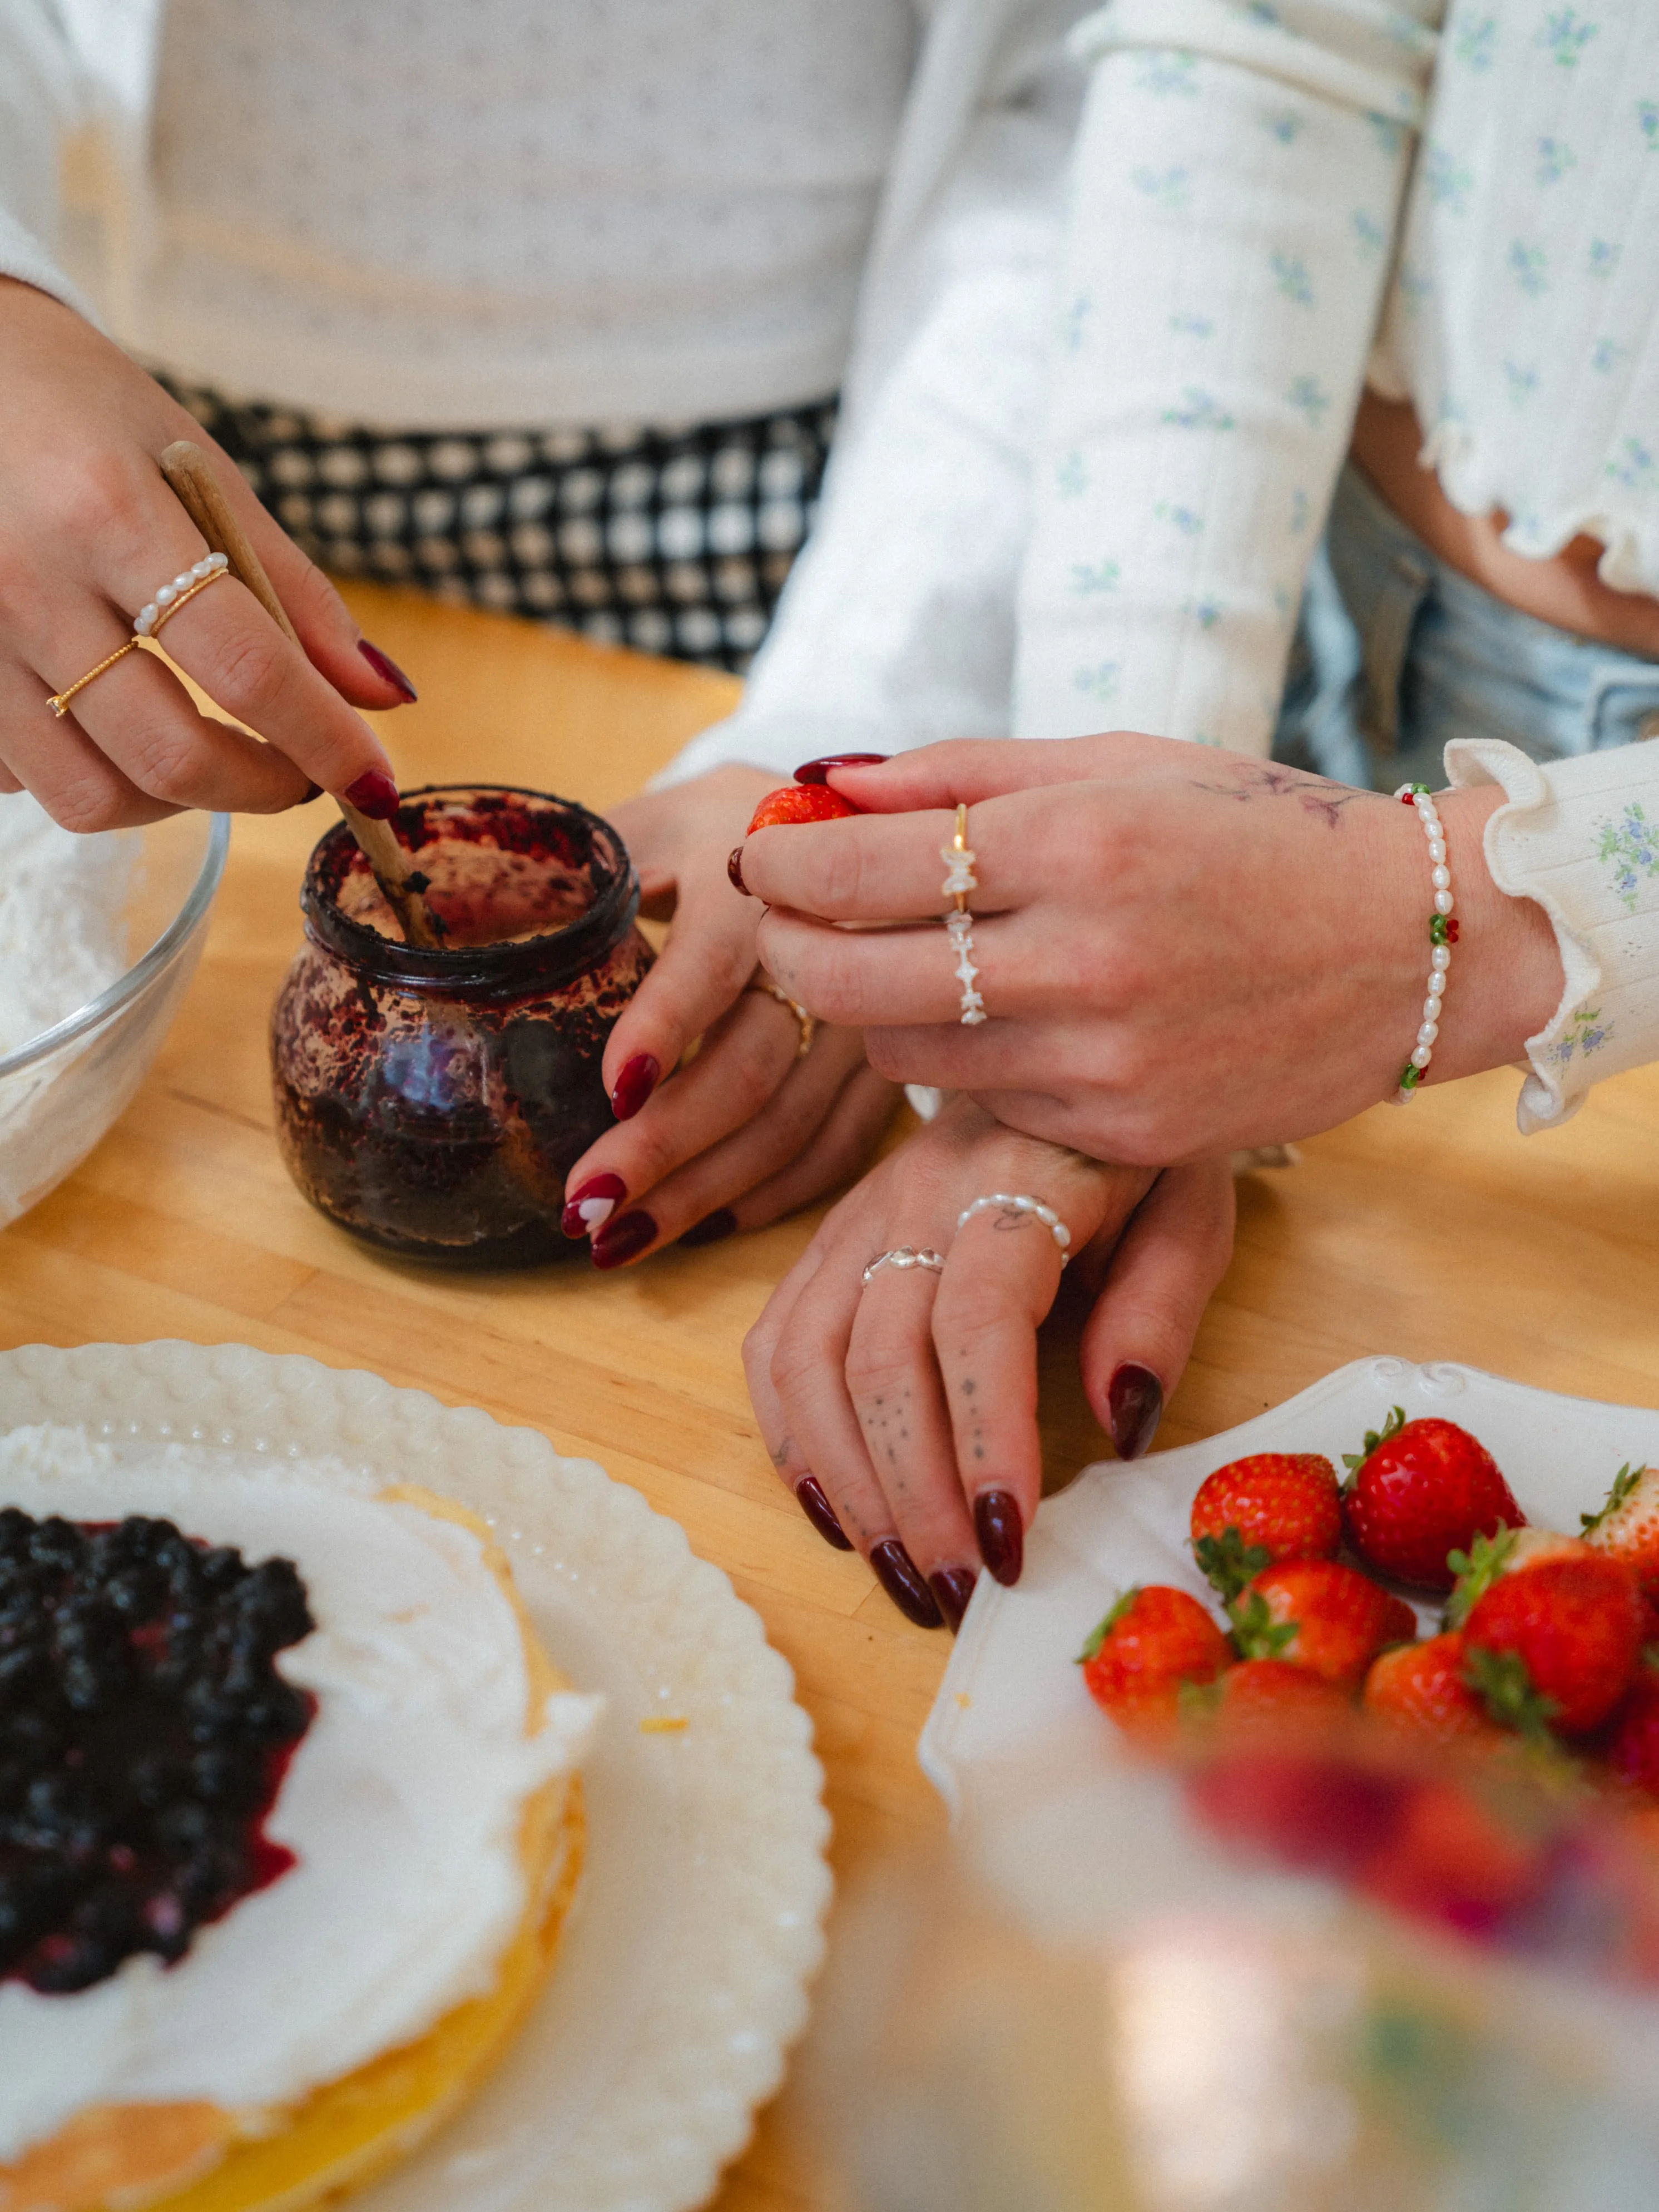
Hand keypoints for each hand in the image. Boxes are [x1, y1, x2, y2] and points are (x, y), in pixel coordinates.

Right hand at [0, 280, 412, 827]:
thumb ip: (295, 591)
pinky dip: (85, 775)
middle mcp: (24, 581)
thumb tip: (384, 696)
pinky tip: (107, 723)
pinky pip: (18, 779)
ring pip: (89, 797)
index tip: (371, 779)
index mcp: (106, 510)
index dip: (324, 741)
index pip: (246, 666)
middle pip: (168, 756)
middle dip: (261, 789)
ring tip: (206, 754)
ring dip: (174, 802)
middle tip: (298, 773)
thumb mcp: (200, 469)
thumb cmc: (80, 409)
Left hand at [558, 764, 899, 1263]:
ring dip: (703, 1191)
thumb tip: (437, 928)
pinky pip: (835, 1148)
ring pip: (794, 1122)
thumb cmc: (707, 832)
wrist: (835, 829)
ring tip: (616, 1238)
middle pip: (755, 1061)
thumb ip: (557, 875)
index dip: (667, 1021)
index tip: (613, 1089)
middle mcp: (826, 941)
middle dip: (666, 1144)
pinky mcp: (885, 1063)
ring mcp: (867, 1009)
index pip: (714, 953)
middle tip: (583, 1203)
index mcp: (748, 863)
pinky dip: (768, 1196)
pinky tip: (701, 1226)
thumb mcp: (638, 825)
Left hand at [740, 735, 1563, 1162]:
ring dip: (881, 1011)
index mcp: (1080, 840)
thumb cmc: (1260, 834)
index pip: (864, 864)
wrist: (1411, 948)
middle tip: (790, 925)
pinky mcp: (1128, 1132)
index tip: (768, 854)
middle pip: (855, 978)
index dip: (789, 863)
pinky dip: (971, 1063)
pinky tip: (1012, 1020)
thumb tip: (828, 782)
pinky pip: (990, 1104)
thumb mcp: (1122, 765)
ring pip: (908, 1054)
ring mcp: (1107, 1058)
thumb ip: (965, 773)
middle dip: (794, 950)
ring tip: (915, 965)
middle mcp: (1086, 957)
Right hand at [744, 1096, 1235, 1628]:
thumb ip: (1161, 1307)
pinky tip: (835, 1512)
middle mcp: (916, 1196)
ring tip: (902, 1573)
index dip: (984, 1437)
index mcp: (1017, 1180)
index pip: (979, 1321)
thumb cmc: (1134, 1143)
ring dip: (845, 1483)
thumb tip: (1120, 1422)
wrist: (1051, 1039)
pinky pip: (775, 1343)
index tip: (1010, 1541)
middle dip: (913, 1493)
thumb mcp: (1190, 1207)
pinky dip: (790, 1436)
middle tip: (958, 1592)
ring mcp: (857, 1218)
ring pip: (807, 1361)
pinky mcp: (826, 1239)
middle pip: (879, 1358)